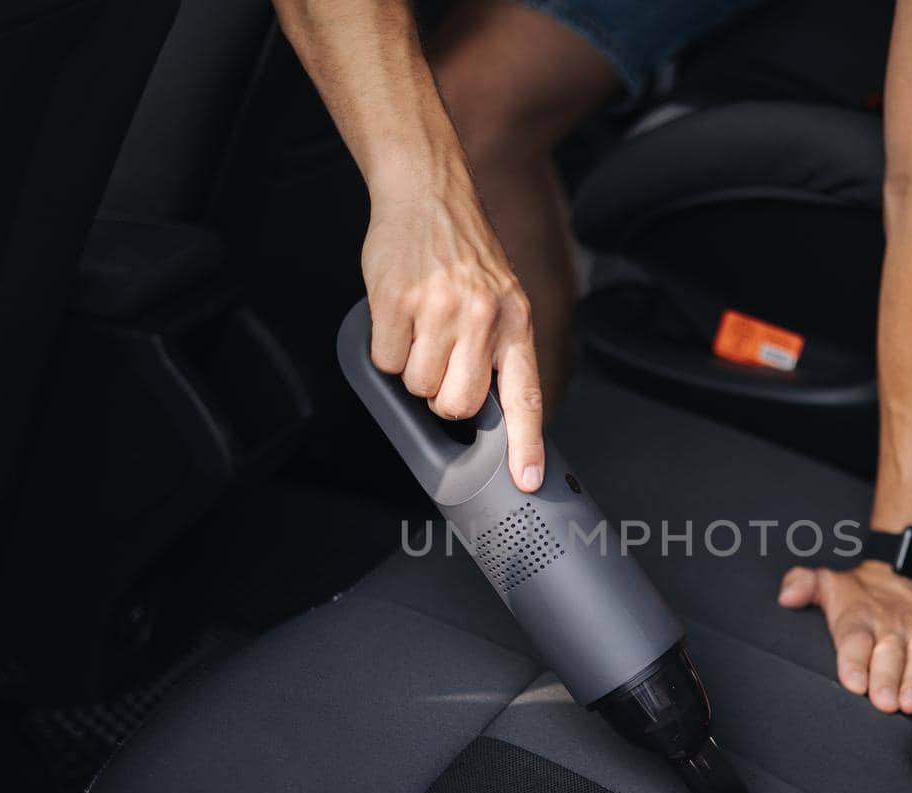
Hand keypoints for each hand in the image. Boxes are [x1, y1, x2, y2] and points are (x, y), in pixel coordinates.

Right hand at [362, 174, 544, 491]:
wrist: (427, 192)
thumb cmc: (462, 252)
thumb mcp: (501, 298)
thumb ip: (501, 349)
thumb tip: (495, 408)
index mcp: (515, 323)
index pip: (526, 396)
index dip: (526, 444)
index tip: (526, 480)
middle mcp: (483, 318)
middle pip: (459, 404)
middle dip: (442, 396)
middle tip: (440, 359)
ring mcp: (439, 309)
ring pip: (418, 387)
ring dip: (412, 368)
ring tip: (420, 327)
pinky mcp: (397, 302)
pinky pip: (386, 363)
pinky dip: (385, 348)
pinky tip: (398, 316)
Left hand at [778, 561, 911, 713]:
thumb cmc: (866, 590)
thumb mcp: (830, 582)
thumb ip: (802, 586)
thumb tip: (787, 596)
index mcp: (861, 618)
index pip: (855, 640)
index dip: (854, 662)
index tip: (854, 682)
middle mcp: (892, 627)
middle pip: (889, 656)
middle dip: (886, 680)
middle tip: (884, 703)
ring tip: (910, 703)